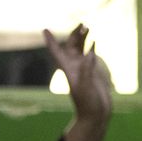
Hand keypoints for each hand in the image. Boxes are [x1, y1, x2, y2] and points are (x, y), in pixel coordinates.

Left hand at [48, 24, 112, 140]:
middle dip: (75, 34)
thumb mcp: (86, 86)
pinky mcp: (94, 73)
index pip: (57, 52)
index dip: (50, 41)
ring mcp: (84, 69)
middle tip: (82, 25)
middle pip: (71, 46)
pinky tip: (94, 41)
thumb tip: (91, 52)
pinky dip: (92, 47)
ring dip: (83, 38)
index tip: (45, 30)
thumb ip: (87, 69)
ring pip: (81, 49)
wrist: (96, 115)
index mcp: (68, 69)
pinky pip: (91, 56)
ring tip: (87, 28)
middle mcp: (75, 67)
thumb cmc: (88, 104)